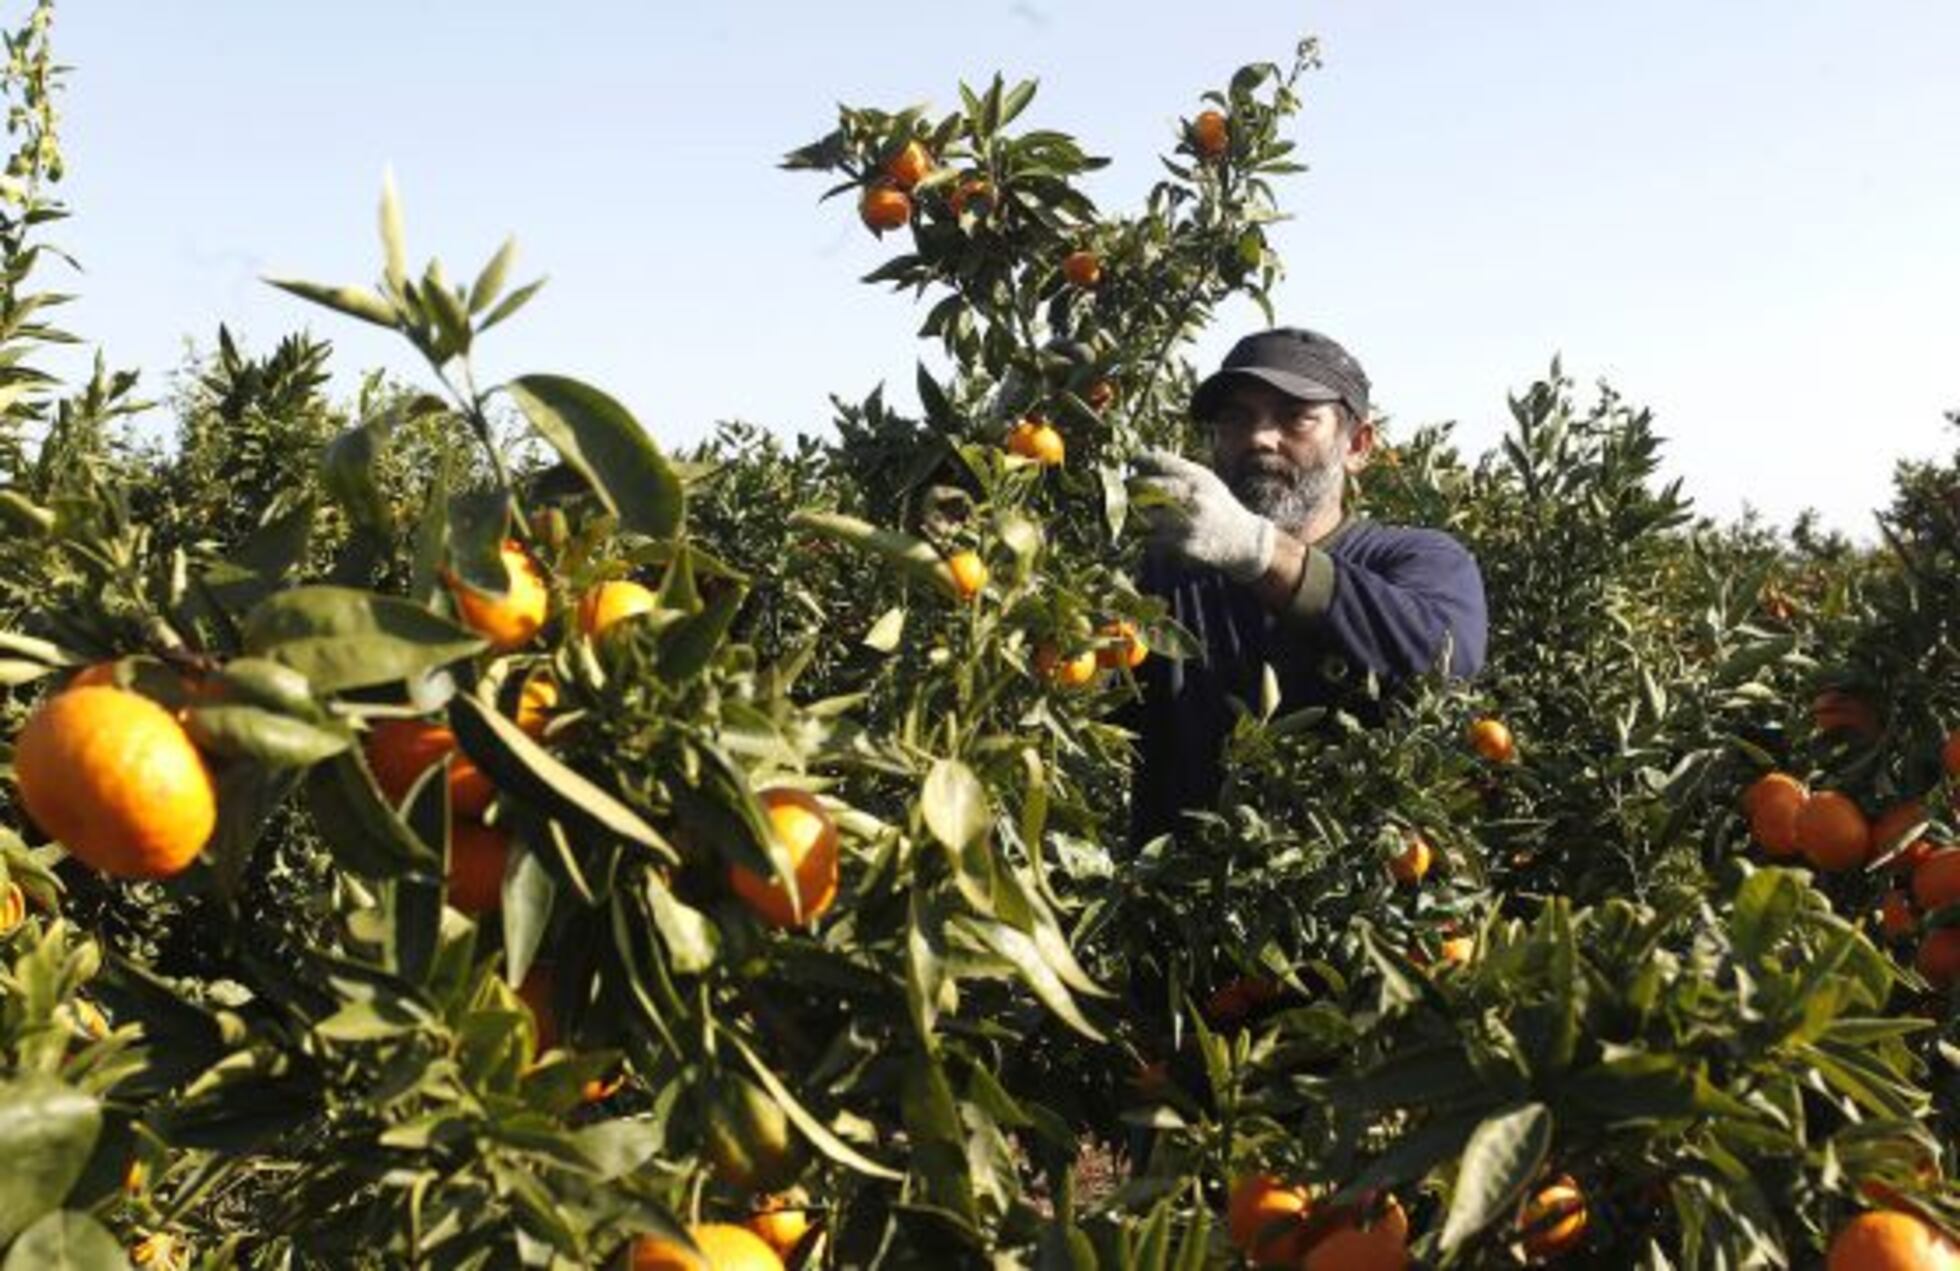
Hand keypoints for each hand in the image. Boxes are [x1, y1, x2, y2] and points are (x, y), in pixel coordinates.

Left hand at [1130, 449, 1275, 581]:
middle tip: (1127, 488)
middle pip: (1146, 486)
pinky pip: (1151, 537)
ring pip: (1143, 514)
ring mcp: (1186, 522)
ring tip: (1134, 510)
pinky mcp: (1182, 544)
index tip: (1133, 463)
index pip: (1160, 461)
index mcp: (1197, 478)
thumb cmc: (1218, 504)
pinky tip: (1150, 530)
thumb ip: (1178, 468)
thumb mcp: (1206, 479)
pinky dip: (1146, 533)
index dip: (1140, 460)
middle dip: (1131, 486)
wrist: (1242, 540)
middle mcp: (1192, 497)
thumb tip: (1147, 454)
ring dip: (1135, 512)